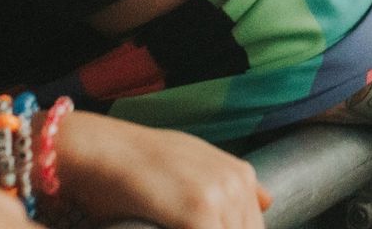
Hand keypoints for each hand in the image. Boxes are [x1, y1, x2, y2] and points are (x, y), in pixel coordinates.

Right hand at [56, 110, 267, 228]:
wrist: (103, 150)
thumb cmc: (139, 159)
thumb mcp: (195, 159)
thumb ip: (230, 180)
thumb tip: (267, 201)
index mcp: (240, 173)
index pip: (255, 227)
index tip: (204, 226)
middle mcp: (237, 183)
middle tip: (184, 226)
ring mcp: (220, 199)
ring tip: (174, 225)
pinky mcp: (199, 215)